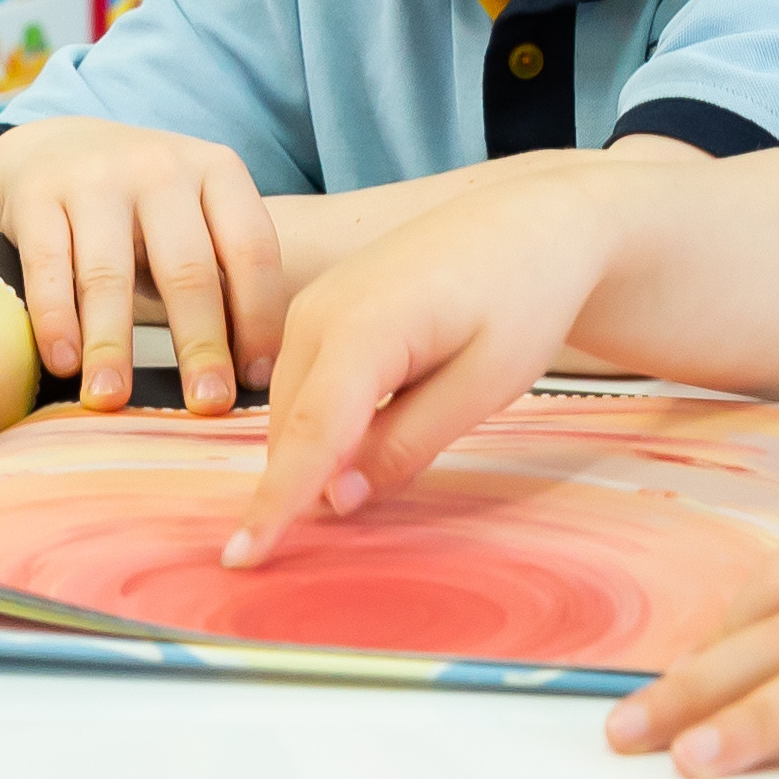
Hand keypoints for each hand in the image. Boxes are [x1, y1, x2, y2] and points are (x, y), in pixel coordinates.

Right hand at [0, 113, 281, 408]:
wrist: (54, 147)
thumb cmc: (143, 206)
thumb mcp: (194, 215)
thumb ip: (223, 271)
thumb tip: (254, 375)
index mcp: (217, 171)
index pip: (251, 247)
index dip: (259, 316)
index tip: (257, 377)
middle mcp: (160, 167)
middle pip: (187, 267)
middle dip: (200, 343)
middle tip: (206, 404)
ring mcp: (95, 177)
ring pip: (109, 273)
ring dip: (112, 345)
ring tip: (113, 401)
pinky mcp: (37, 195)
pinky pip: (48, 266)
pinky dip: (55, 319)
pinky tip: (63, 364)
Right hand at [227, 154, 631, 559]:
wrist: (535, 219)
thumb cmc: (523, 295)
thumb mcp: (483, 385)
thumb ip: (405, 445)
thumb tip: (338, 502)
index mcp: (364, 327)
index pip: (309, 436)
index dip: (275, 504)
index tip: (243, 559)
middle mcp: (320, 310)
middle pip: (294, 428)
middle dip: (305, 485)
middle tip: (357, 527)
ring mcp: (314, 303)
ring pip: (294, 409)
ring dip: (318, 453)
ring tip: (392, 455)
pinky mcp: (321, 306)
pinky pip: (304, 383)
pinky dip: (325, 422)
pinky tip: (373, 432)